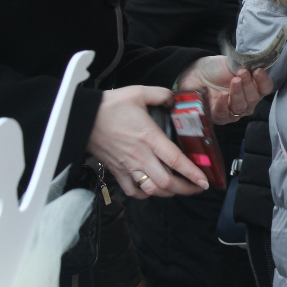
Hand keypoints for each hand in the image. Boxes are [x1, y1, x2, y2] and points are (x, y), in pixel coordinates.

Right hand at [88, 86, 208, 199]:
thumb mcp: (140, 92)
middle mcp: (140, 156)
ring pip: (151, 190)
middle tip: (197, 187)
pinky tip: (153, 189)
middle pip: (166, 182)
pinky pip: (132, 191)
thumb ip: (162, 95)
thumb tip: (175, 99)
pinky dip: (145, 194)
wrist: (82, 117)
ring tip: (179, 189)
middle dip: (185, 189)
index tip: (204, 180)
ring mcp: (127, 166)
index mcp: (149, 137)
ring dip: (167, 193)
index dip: (192, 173)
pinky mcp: (116, 171)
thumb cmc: (110, 105)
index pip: (175, 160)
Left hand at [177, 56, 273, 123]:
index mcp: (253, 88)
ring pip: (241, 107)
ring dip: (238, 93)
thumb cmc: (217, 69)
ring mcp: (233, 111)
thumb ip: (247, 64)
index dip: (263, 80)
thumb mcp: (234, 63)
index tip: (257, 71)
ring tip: (233, 80)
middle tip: (241, 73)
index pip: (265, 88)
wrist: (196, 73)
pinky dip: (224, 104)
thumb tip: (257, 62)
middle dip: (248, 85)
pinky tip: (223, 94)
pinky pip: (224, 114)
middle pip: (254, 98)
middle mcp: (246, 101)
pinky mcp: (218, 116)